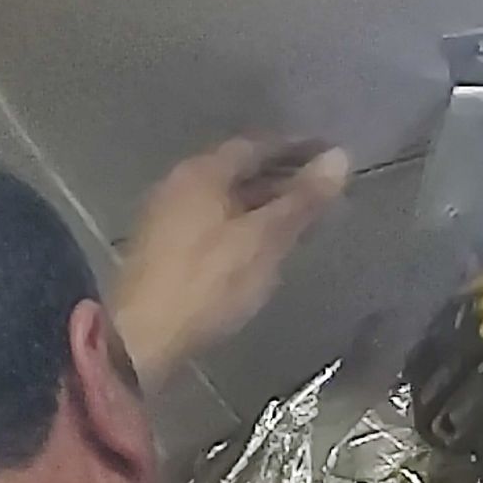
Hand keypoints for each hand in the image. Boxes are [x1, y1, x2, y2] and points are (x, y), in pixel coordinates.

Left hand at [112, 137, 350, 390]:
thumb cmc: (207, 283)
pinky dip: (244, 223)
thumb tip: (340, 157)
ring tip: (301, 218)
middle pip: (239, 170)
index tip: (330, 155)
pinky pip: (214, 221)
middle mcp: (181, 183)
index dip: (297, 148)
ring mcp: (168, 215)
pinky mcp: (164, 248)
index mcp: (203, 172)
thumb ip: (302, 200)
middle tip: (322, 189)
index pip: (258, 144)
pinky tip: (263, 244)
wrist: (141, 338)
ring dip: (264, 202)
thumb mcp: (264, 240)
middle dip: (282, 176)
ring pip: (226, 197)